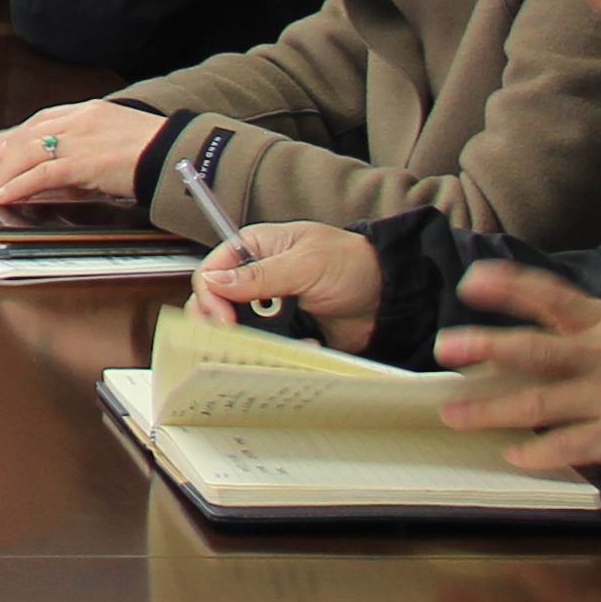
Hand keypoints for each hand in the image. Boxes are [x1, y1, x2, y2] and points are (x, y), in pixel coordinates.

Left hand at [0, 99, 160, 204]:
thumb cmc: (146, 156)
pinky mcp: (87, 157)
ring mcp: (78, 136)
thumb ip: (64, 168)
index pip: (17, 132)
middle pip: (9, 139)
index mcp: (72, 115)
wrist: (181, 153)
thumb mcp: (98, 157)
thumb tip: (29, 188)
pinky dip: (16, 184)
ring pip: (19, 152)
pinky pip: (43, 171)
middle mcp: (70, 119)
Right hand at [191, 221, 382, 350]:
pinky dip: (283, 353)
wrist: (389, 295)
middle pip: (217, 306)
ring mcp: (270, 307)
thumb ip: (260, 275)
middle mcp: (256, 278)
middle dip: (229, 326)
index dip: (211, 298)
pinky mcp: (286, 330)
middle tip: (242, 340)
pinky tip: (307, 346)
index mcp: (254, 249)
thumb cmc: (352, 263)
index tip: (225, 321)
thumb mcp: (306, 264)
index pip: (211, 273)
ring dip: (261, 342)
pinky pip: (269, 347)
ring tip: (289, 341)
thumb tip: (215, 281)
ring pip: (241, 332)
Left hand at [433, 263, 600, 476]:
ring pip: (541, 404)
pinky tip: (512, 453)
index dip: (511, 286)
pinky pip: (568, 446)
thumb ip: (581, 331)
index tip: (472, 282)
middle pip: (538, 350)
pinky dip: (537, 452)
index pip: (553, 296)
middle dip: (487, 348)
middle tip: (445, 348)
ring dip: (492, 409)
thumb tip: (516, 344)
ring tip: (455, 413)